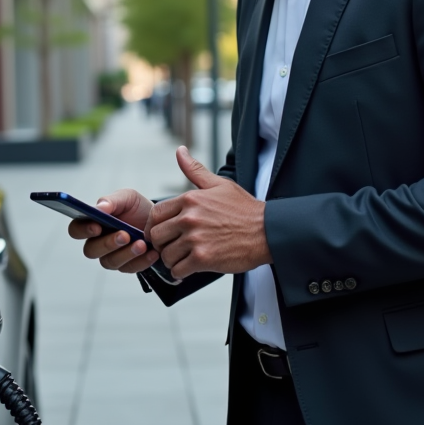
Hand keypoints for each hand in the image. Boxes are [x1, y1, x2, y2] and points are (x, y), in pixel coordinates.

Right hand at [67, 189, 159, 273]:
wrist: (159, 222)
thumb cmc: (137, 209)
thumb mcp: (128, 198)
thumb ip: (112, 201)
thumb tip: (99, 208)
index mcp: (92, 222)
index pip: (76, 230)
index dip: (83, 230)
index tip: (97, 226)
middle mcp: (97, 242)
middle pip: (91, 250)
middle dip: (107, 244)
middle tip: (124, 235)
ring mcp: (111, 256)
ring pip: (110, 262)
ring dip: (126, 254)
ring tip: (142, 244)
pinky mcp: (126, 266)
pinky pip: (129, 268)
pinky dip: (142, 261)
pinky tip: (152, 252)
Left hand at [148, 146, 271, 279]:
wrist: (267, 232)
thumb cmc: (245, 210)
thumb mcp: (220, 184)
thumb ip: (195, 170)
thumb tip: (180, 151)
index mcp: (190, 199)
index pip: (156, 214)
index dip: (156, 225)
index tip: (164, 232)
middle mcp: (189, 218)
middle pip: (156, 235)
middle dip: (162, 243)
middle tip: (172, 247)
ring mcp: (195, 239)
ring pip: (166, 255)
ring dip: (172, 259)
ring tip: (183, 258)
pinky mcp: (203, 259)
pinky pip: (178, 270)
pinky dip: (180, 273)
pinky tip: (189, 268)